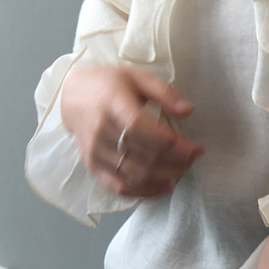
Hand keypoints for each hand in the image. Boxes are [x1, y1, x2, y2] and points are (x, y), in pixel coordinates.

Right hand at [60, 65, 204, 197]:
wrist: (74, 97)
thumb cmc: (109, 85)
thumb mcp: (137, 77)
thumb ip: (164, 92)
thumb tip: (188, 111)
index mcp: (112, 103)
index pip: (141, 129)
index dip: (170, 143)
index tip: (194, 147)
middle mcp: (100, 130)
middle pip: (142, 155)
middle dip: (175, 161)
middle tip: (194, 157)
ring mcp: (95, 152)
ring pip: (135, 174)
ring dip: (165, 176)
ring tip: (184, 169)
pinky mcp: (93, 167)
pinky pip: (120, 187)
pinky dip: (145, 191)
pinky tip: (165, 186)